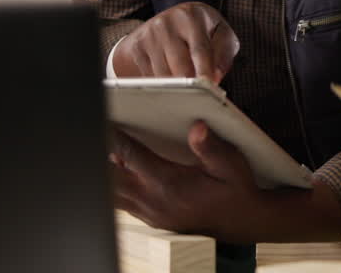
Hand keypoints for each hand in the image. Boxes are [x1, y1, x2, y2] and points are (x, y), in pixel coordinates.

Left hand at [110, 123, 260, 238]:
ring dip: (107, 171)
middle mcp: (153, 200)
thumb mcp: (231, 165)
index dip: (113, 135)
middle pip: (110, 176)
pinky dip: (114, 185)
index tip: (105, 119)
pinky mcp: (150, 217)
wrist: (240, 222)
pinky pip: (121, 202)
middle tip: (100, 131)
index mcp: (169, 183)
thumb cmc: (234, 190)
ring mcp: (149, 212)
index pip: (130, 155)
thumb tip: (197, 127)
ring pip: (112, 193)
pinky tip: (119, 168)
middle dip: (101, 153)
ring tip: (106, 150)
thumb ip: (212, 147)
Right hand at [112, 2, 239, 81]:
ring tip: (187, 81)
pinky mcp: (137, 47)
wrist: (170, 20)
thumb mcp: (220, 34)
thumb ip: (223, 54)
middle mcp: (168, 22)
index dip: (205, 70)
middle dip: (192, 83)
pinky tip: (170, 77)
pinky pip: (151, 76)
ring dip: (178, 86)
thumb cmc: (202, 30)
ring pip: (165, 75)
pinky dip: (163, 83)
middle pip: (180, 65)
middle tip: (201, 94)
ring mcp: (150, 34)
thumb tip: (214, 78)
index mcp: (192, 16)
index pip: (200, 49)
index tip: (209, 86)